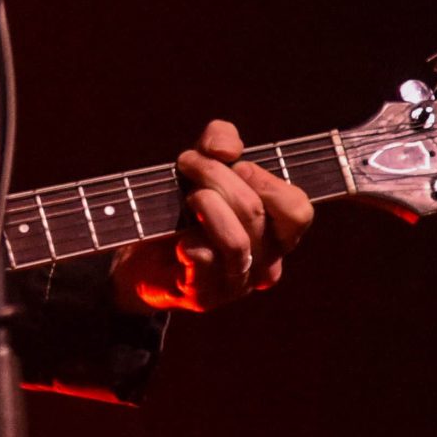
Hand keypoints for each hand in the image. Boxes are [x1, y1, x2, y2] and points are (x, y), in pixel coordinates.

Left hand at [112, 119, 315, 312]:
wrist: (140, 256)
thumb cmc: (183, 206)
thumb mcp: (206, 162)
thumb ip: (222, 141)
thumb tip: (225, 150)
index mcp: (277, 231)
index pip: (297, 210)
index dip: (265, 181)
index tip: (234, 163)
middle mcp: (265, 260)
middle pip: (255, 213)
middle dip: (216, 176)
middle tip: (187, 163)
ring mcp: (236, 282)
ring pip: (236, 242)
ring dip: (206, 205)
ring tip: (187, 197)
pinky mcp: (203, 295)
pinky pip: (205, 264)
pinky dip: (190, 243)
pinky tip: (179, 237)